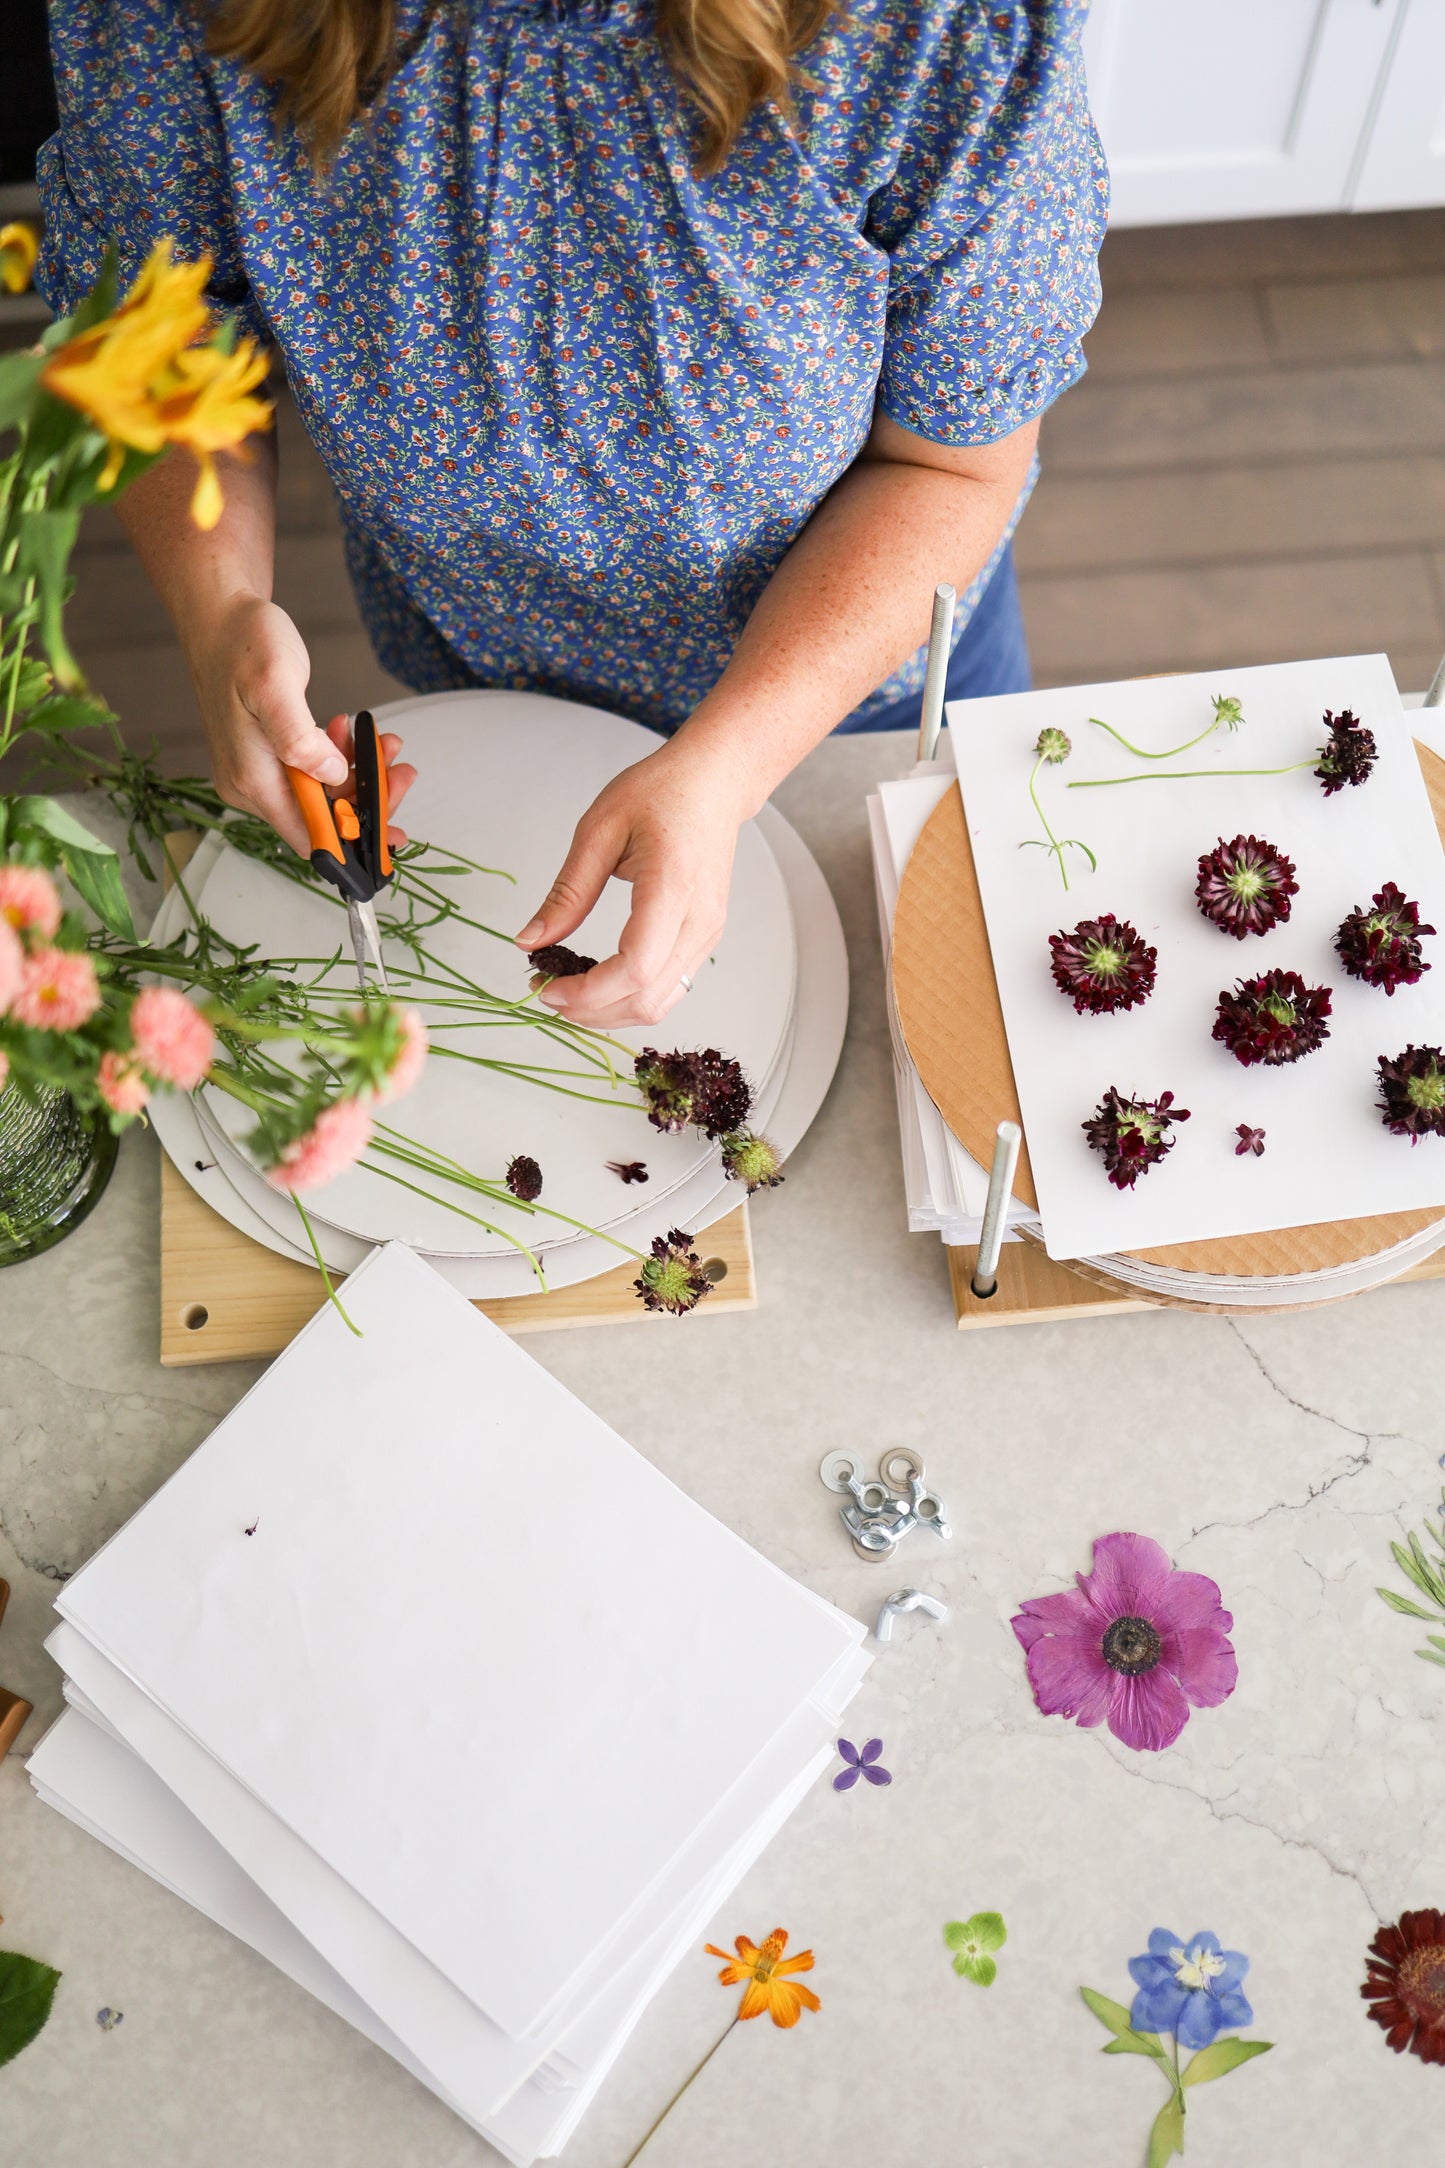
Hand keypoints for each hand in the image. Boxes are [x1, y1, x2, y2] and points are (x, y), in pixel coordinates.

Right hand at [190, 593, 414, 856]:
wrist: (220, 618)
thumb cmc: (243, 643)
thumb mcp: (274, 684)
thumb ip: (300, 738)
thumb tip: (330, 775)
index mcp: (252, 780)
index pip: (310, 838)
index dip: (354, 838)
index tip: (391, 825)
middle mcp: (252, 786)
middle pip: (322, 820)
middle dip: (367, 797)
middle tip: (400, 768)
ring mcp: (259, 773)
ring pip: (323, 795)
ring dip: (359, 774)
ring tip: (383, 741)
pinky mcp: (268, 758)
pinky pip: (314, 774)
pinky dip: (341, 759)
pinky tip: (352, 733)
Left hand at [515, 734, 747, 1029]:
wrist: (715, 784)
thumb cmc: (662, 793)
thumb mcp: (598, 831)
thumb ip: (566, 893)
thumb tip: (529, 942)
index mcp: (672, 888)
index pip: (634, 967)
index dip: (588, 992)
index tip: (546, 987)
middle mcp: (700, 922)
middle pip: (646, 999)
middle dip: (590, 1011)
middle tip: (546, 992)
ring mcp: (708, 935)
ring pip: (658, 1005)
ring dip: (608, 1012)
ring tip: (567, 990)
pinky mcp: (705, 940)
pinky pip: (668, 989)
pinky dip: (629, 998)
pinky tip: (598, 983)